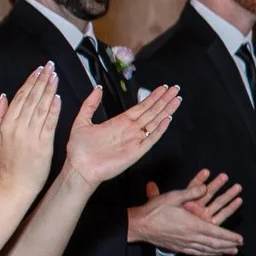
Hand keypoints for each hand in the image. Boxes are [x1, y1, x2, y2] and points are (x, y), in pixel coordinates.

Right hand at [0, 63, 62, 192]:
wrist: (16, 184)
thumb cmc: (6, 162)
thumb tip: (2, 96)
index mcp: (6, 124)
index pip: (20, 97)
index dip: (30, 81)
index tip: (38, 70)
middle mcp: (18, 127)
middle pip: (32, 98)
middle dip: (42, 80)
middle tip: (50, 66)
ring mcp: (32, 135)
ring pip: (42, 107)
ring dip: (49, 90)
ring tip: (55, 76)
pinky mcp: (44, 144)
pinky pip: (50, 123)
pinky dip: (54, 109)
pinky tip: (59, 97)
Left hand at [63, 84, 178, 186]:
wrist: (79, 168)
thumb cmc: (79, 150)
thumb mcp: (82, 121)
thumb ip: (90, 104)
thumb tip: (97, 88)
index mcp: (120, 122)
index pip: (141, 106)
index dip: (153, 97)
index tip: (163, 88)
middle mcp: (130, 130)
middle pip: (152, 111)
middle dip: (164, 100)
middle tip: (175, 89)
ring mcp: (135, 140)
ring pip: (155, 122)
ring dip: (166, 110)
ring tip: (177, 99)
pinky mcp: (136, 151)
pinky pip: (151, 139)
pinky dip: (160, 129)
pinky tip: (167, 119)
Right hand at [129, 171, 242, 255]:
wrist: (138, 225)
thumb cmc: (155, 210)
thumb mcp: (173, 197)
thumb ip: (191, 192)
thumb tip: (205, 188)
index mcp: (192, 225)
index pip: (216, 232)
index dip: (229, 237)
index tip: (240, 239)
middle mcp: (190, 237)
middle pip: (213, 244)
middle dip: (228, 245)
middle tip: (239, 247)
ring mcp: (183, 244)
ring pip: (206, 250)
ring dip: (219, 251)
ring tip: (230, 252)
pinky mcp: (177, 248)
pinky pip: (196, 253)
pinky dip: (206, 254)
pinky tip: (210, 254)